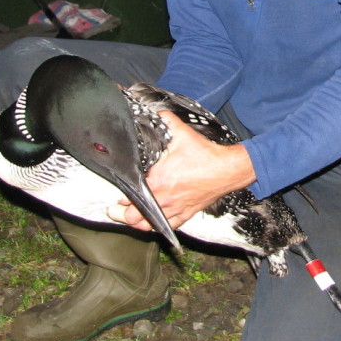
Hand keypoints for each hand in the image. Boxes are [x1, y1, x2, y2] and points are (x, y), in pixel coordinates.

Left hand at [107, 110, 255, 230]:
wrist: (227, 169)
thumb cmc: (205, 155)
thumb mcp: (182, 134)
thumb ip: (165, 121)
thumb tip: (155, 112)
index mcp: (157, 181)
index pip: (129, 195)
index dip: (120, 194)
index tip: (116, 190)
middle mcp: (163, 199)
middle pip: (132, 217)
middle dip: (120, 213)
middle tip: (114, 208)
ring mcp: (174, 209)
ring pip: (147, 227)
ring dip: (135, 223)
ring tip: (128, 217)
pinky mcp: (185, 215)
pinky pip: (166, 228)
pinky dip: (155, 227)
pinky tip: (151, 223)